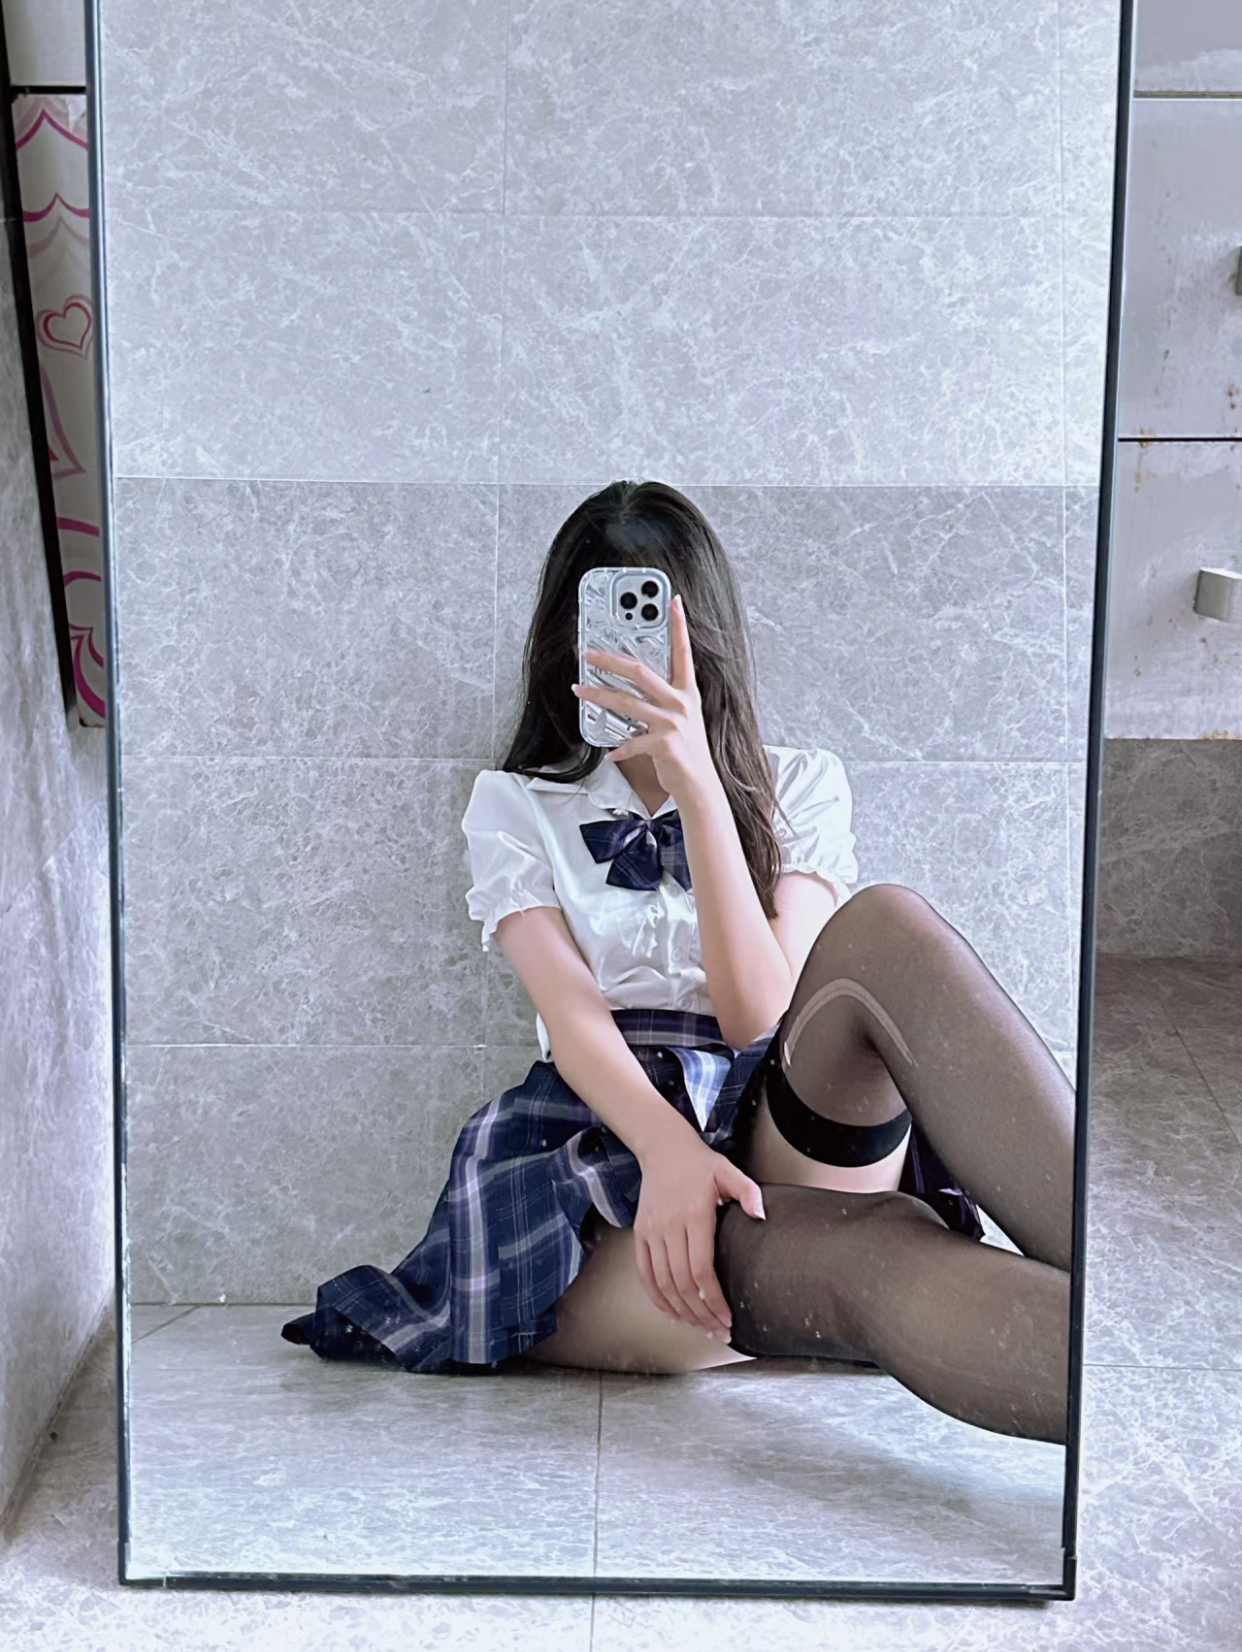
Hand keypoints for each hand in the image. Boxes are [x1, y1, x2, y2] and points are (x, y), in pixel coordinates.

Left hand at [571, 593, 720, 805]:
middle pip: (640, 672)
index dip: (679, 626)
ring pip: (626, 702)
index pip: (683, 652)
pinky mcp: (663, 744)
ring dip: (598, 695)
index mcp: (687, 692)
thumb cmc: (687, 751)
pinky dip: (618, 748)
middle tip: (589, 653)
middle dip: (610, 660)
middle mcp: (681, 703)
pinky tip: (610, 752)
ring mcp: (672, 723)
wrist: (699, 785)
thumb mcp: (681, 719)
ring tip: (579, 689)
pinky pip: (630, 742)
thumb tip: (632, 690)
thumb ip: (662, 701)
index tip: (673, 602)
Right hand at [633, 1120, 766, 1339]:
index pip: (701, 1270)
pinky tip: (672, 1313)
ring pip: (663, 1283)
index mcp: (694, 1214)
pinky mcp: (640, 1234)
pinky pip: (645, 1274)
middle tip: (718, 1330)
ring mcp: (651, 1231)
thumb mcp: (729, 1171)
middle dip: (701, 1314)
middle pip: (682, 1284)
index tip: (727, 1317)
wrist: (663, 1148)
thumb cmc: (699, 1164)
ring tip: (700, 1327)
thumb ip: (748, 1192)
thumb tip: (761, 1215)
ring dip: (681, 1311)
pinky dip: (657, 1298)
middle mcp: (669, 1226)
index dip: (713, 1300)